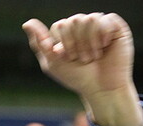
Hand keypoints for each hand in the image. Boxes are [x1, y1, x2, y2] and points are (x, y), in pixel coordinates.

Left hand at [23, 13, 142, 125]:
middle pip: (72, 21)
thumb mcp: (53, 63)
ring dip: (88, 43)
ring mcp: (99, 25)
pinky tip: (104, 47)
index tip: (67, 58)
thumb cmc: (77, 77)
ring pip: (87, 19)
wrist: (101, 89)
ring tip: (93, 56)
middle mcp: (82, 26)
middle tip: (82, 60)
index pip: (58, 26)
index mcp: (67, 33)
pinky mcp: (115, 26)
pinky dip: (101, 36)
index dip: (62, 43)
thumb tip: (27, 23)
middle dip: (74, 44)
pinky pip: (105, 19)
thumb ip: (39, 43)